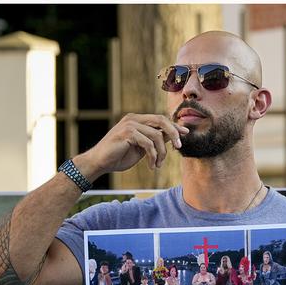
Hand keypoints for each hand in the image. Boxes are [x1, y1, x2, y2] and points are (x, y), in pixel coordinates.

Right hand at [73, 113, 189, 179]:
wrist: (100, 162)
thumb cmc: (119, 156)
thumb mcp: (141, 147)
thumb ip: (154, 140)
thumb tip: (171, 136)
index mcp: (137, 120)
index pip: (160, 119)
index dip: (174, 126)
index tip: (185, 133)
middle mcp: (134, 118)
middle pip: (161, 121)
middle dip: (173, 133)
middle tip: (179, 147)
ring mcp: (130, 124)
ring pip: (156, 135)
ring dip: (161, 153)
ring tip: (158, 165)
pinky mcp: (127, 133)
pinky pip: (148, 144)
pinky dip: (153, 157)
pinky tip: (151, 166)